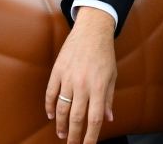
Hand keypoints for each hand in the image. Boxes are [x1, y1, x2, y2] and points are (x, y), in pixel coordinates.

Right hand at [46, 7, 116, 143]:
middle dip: (73, 135)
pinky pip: (51, 93)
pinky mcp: (58, 70)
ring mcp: (68, 77)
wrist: (92, 30)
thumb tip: (108, 119)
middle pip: (76, 117)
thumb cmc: (104, 54)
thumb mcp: (112, 76)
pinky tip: (52, 115)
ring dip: (61, 124)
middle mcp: (82, 84)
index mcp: (98, 86)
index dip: (91, 136)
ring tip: (62, 134)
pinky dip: (50, 106)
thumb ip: (108, 98)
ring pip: (61, 108)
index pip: (94, 118)